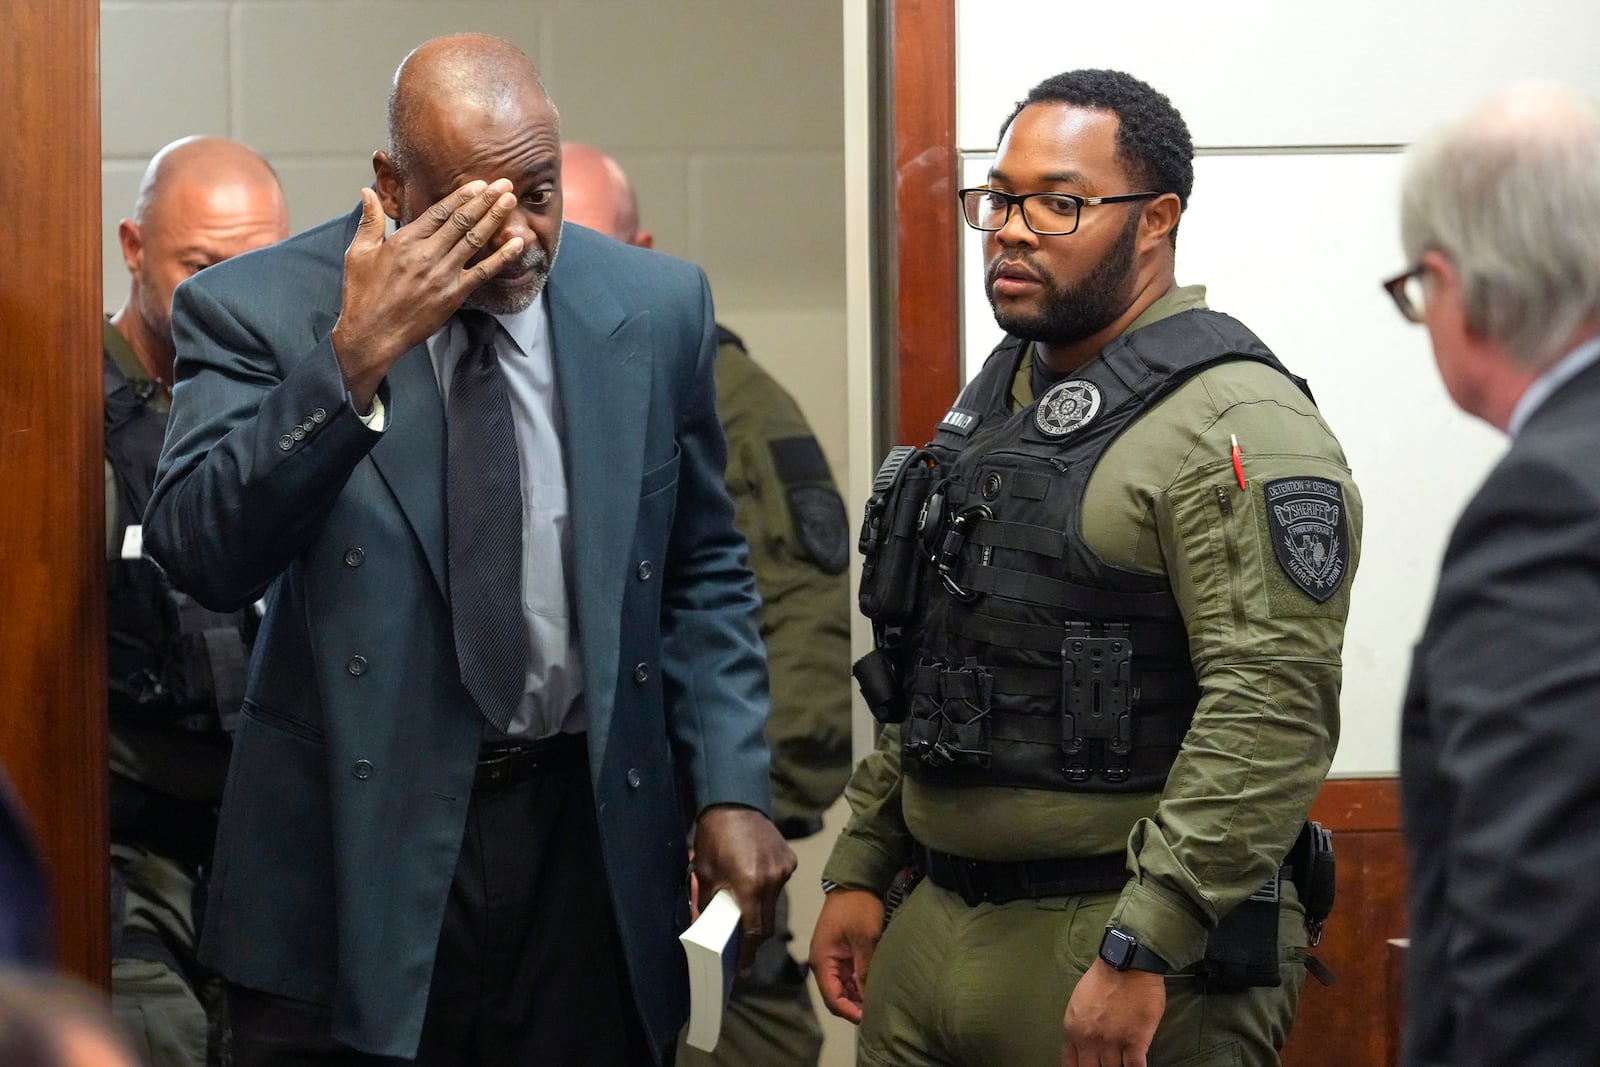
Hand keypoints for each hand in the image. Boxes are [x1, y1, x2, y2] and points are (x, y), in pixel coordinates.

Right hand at [332, 180, 525, 409]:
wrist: (371, 334)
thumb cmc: (363, 295)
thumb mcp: (359, 252)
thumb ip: (369, 220)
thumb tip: (367, 190)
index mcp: (405, 241)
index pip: (440, 211)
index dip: (463, 195)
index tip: (480, 183)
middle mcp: (427, 254)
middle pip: (462, 220)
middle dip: (486, 199)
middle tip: (505, 183)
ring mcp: (442, 275)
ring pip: (475, 239)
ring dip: (495, 218)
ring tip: (511, 201)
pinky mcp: (453, 295)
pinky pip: (483, 272)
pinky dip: (502, 257)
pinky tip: (518, 244)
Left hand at [691, 805, 795, 973]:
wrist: (734, 802)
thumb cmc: (715, 836)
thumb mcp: (704, 873)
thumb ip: (708, 903)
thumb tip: (705, 927)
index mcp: (750, 885)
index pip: (753, 931)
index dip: (747, 953)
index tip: (743, 969)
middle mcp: (772, 880)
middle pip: (766, 923)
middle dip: (754, 936)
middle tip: (740, 943)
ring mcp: (783, 870)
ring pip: (773, 904)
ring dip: (759, 909)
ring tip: (742, 901)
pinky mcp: (789, 860)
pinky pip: (779, 885)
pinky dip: (766, 889)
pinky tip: (753, 878)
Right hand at [807, 888, 882, 1023]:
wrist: (854, 882)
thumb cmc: (857, 908)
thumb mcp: (864, 939)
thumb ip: (864, 969)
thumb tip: (867, 996)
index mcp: (823, 961)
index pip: (832, 998)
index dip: (849, 1011)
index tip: (869, 1017)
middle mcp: (823, 962)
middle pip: (836, 995)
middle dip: (854, 1005)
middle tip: (877, 1011)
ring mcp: (831, 957)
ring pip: (842, 986)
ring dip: (857, 994)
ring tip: (878, 1000)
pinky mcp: (840, 951)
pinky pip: (847, 975)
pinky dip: (858, 982)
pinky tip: (874, 985)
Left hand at [1061, 959, 1165, 1066]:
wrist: (1126, 964)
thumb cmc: (1101, 977)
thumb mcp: (1078, 1002)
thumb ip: (1080, 1025)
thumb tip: (1084, 1042)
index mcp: (1073, 1030)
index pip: (1070, 1063)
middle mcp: (1090, 1041)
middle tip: (1102, 1065)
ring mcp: (1113, 1044)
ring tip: (1119, 1064)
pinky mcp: (1136, 1042)